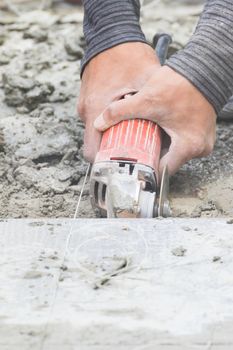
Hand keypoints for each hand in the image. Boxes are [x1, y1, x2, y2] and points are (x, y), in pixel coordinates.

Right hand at [78, 42, 159, 161]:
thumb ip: (154, 104)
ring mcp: (84, 105)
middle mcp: (86, 111)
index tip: (120, 164)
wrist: (110, 35)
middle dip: (112, 150)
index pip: (92, 152)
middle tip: (131, 150)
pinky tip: (124, 117)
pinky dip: (108, 123)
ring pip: (96, 132)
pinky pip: (96, 119)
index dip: (105, 162)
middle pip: (95, 144)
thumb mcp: (146, 81)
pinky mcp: (88, 99)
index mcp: (96, 110)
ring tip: (130, 132)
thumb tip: (170, 127)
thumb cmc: (126, 55)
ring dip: (111, 136)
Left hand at [94, 66, 216, 175]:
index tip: (133, 165)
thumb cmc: (181, 84)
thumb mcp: (146, 100)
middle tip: (135, 151)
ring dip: (160, 146)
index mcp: (188, 147)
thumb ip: (120, 112)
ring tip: (145, 139)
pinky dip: (169, 138)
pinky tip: (158, 130)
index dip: (145, 167)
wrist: (203, 69)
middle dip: (150, 155)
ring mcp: (202, 141)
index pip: (162, 170)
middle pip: (167, 161)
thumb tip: (100, 123)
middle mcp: (199, 148)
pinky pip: (181, 142)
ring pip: (174, 152)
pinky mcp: (201, 133)